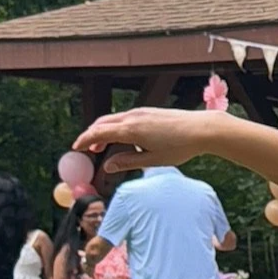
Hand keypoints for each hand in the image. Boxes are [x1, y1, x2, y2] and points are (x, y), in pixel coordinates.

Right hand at [73, 107, 216, 173]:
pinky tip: (122, 140)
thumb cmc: (180, 146)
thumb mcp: (153, 160)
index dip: (85, 140)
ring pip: (113, 120)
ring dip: (103, 131)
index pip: (99, 133)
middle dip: (91, 135)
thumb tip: (108, 166)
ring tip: (101, 146)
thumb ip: (128, 162)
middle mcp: (132, 117)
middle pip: (102, 123)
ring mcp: (140, 112)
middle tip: (86, 149)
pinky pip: (125, 118)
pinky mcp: (148, 112)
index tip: (76, 148)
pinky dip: (116, 127)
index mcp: (130, 130)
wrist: (201, 129)